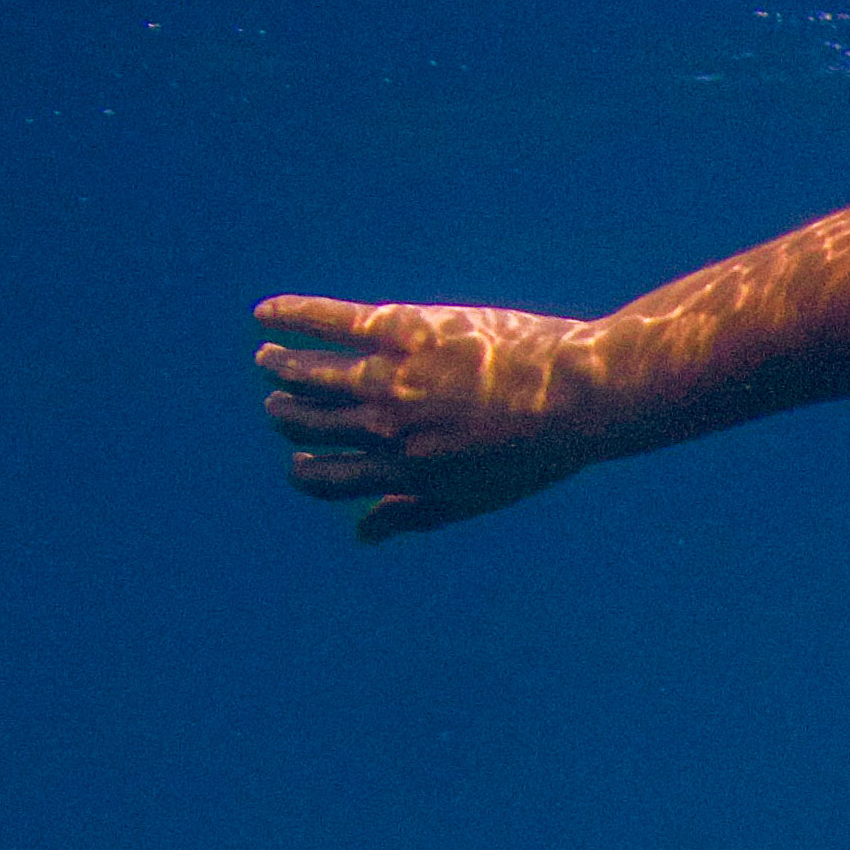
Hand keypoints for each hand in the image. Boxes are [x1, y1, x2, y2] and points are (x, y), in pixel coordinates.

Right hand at [254, 295, 624, 541]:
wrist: (584, 392)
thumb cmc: (539, 447)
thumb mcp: (477, 495)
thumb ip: (414, 513)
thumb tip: (362, 535)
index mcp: (403, 471)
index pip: (324, 480)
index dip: (303, 471)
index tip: (297, 461)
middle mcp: (387, 428)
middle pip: (308, 424)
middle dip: (287, 417)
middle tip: (280, 405)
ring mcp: (391, 377)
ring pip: (308, 375)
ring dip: (280, 369)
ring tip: (269, 361)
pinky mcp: (402, 330)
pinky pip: (328, 321)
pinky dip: (290, 316)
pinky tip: (264, 315)